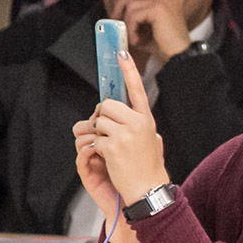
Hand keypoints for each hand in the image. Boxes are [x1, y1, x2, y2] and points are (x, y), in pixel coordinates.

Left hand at [82, 51, 169, 242]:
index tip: (121, 51)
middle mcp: (138, 123)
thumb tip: (113, 113)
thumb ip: (135, 124)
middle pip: (106, 105)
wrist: (149, 190)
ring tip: (108, 149)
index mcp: (147, 119)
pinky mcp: (112, 146)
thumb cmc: (147, 169)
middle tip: (105, 133)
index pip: (137, 89)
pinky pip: (93, 139)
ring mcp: (125, 134)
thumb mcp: (149, 141)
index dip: (129, 69)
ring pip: (97, 121)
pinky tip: (106, 159)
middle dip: (101, 118)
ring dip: (96, 134)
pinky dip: (94, 149)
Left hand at [110, 0, 199, 64]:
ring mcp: (164, 1)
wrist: (178, 58)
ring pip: (131, 3)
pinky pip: (134, 13)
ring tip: (132, 37)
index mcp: (173, 2)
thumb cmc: (165, 49)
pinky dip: (130, 28)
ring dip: (126, 22)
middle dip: (120, 4)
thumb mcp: (148, 31)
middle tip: (115, 19)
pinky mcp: (159, 8)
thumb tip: (117, 19)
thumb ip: (137, 20)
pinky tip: (137, 39)